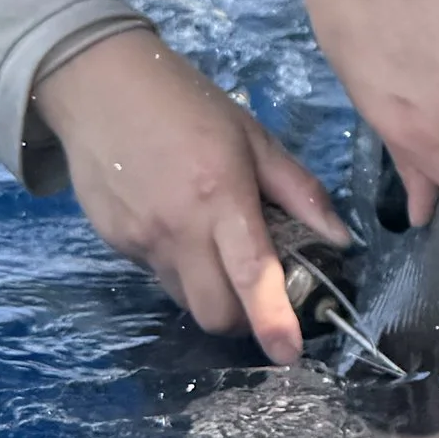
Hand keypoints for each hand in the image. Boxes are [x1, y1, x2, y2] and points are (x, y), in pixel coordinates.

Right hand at [33, 27, 343, 361]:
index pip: (251, 275)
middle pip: (214, 313)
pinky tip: (176, 225)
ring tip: (214, 249)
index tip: (288, 353)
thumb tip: (341, 239)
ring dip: (210, 293)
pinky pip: (157, 276)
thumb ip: (300, 192)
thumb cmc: (188, 105)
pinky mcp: (115, 242)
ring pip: (184, 300)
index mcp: (221, 197)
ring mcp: (141, 239)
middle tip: (255, 294)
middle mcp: (178, 228)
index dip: (271, 322)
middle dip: (241, 319)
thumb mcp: (254, 138)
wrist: (98, 84)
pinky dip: (178, 268)